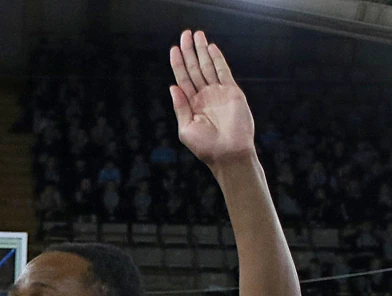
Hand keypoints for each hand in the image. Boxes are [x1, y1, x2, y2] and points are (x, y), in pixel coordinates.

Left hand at [169, 30, 254, 169]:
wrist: (228, 153)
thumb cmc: (205, 146)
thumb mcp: (186, 128)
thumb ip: (180, 107)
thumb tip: (172, 86)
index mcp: (191, 105)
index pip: (183, 79)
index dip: (178, 64)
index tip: (173, 49)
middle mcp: (204, 96)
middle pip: (195, 69)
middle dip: (189, 52)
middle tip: (185, 34)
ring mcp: (218, 93)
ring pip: (208, 67)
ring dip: (202, 51)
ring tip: (197, 35)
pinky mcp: (232, 92)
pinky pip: (224, 72)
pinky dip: (218, 59)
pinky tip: (211, 48)